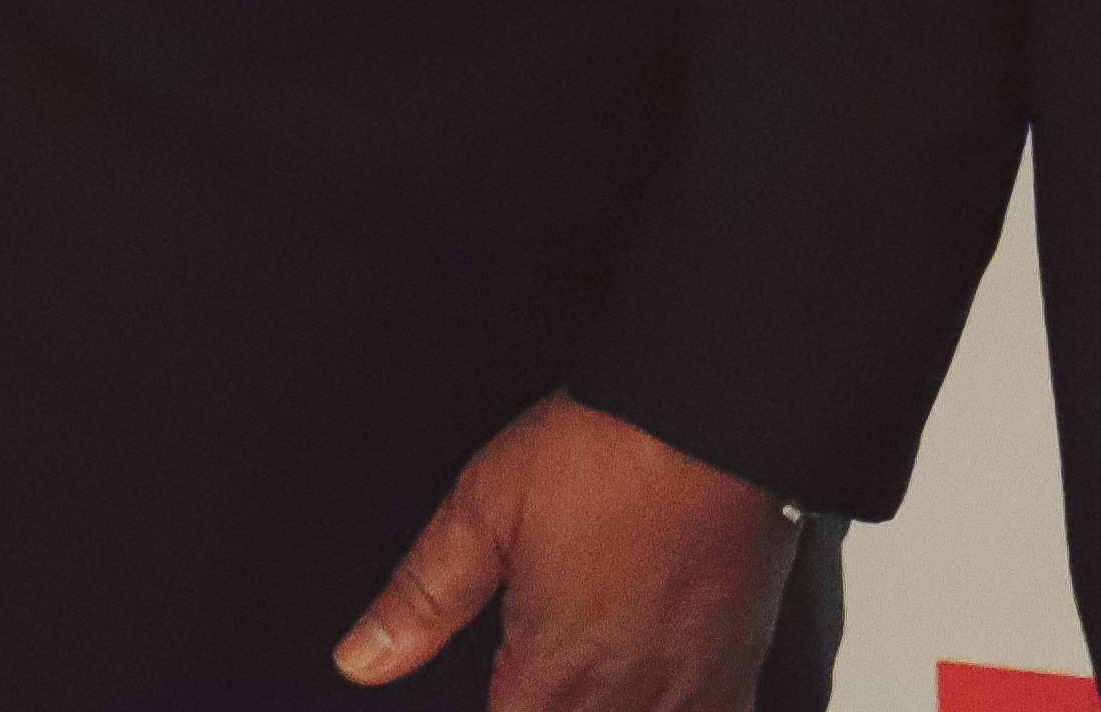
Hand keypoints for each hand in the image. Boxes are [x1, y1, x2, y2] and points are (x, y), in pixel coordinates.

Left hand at [332, 392, 798, 711]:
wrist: (711, 417)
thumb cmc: (604, 452)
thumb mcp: (482, 510)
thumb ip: (421, 596)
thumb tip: (361, 659)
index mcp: (551, 669)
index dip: (498, 711)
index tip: (500, 686)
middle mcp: (622, 694)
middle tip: (540, 676)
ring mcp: (688, 687)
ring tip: (585, 684)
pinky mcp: (739, 667)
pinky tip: (656, 697)